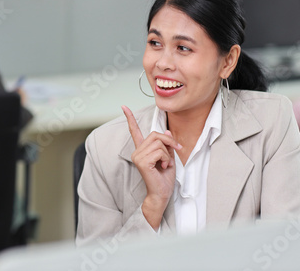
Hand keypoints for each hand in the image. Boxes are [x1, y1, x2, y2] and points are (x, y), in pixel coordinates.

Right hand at [122, 105, 180, 229]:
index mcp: (142, 150)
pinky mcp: (142, 161)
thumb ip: (166, 144)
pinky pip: (160, 151)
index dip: (130, 118)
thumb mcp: (169, 157)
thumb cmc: (164, 178)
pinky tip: (163, 167)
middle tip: (175, 150)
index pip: (134, 131)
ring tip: (165, 164)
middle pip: (155, 134)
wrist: (162, 194)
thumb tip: (167, 130)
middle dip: (169, 141)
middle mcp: (137, 152)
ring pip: (159, 143)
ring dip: (168, 153)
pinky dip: (167, 159)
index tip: (124, 107)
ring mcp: (138, 156)